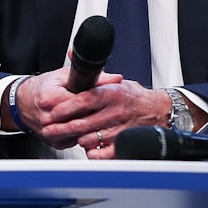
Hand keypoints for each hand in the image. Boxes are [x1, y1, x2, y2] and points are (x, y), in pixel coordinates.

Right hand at [6, 67, 122, 147]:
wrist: (22, 102)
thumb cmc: (43, 87)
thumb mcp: (64, 76)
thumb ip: (89, 77)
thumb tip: (114, 79)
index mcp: (49, 99)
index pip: (79, 104)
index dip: (94, 103)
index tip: (106, 101)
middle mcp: (47, 118)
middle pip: (79, 121)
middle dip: (94, 117)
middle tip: (107, 113)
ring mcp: (49, 132)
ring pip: (78, 134)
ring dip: (89, 129)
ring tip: (99, 121)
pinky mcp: (53, 142)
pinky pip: (73, 142)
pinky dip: (81, 135)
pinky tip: (86, 128)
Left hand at [18, 71, 168, 158]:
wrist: (157, 110)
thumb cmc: (133, 97)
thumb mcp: (115, 80)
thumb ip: (94, 73)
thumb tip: (73, 54)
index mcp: (110, 94)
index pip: (84, 100)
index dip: (66, 108)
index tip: (53, 112)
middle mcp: (114, 112)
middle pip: (82, 124)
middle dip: (61, 128)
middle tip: (49, 129)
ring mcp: (119, 130)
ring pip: (88, 140)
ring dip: (76, 138)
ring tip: (68, 135)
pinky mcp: (123, 144)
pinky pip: (101, 154)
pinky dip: (91, 152)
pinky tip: (87, 147)